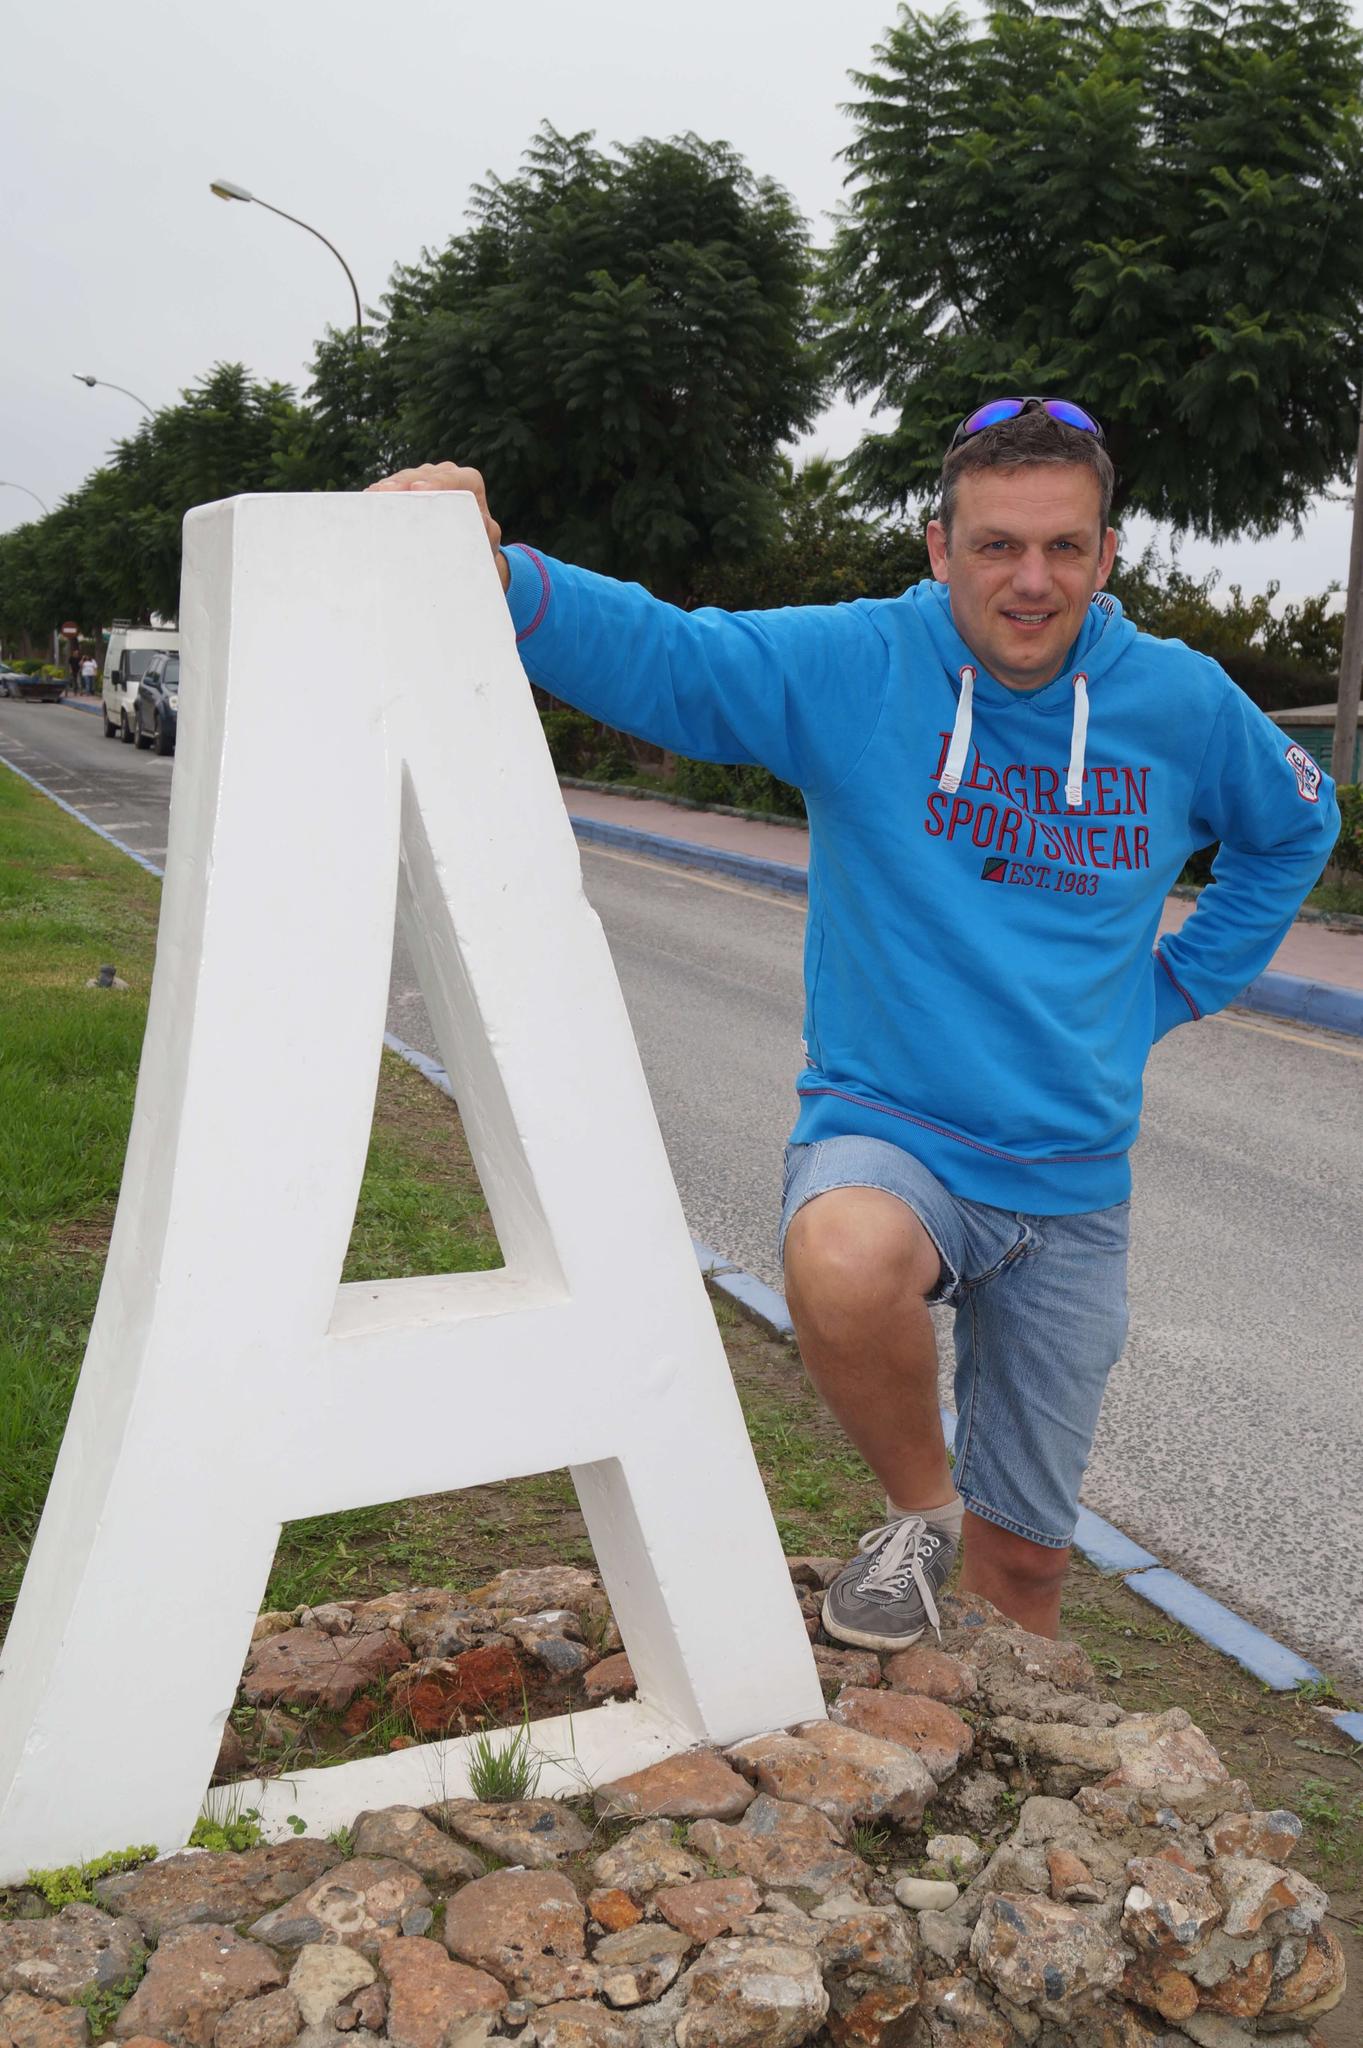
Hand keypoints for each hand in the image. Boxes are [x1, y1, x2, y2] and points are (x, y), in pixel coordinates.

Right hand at [366, 462, 508, 590]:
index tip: (419, 489)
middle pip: (423, 474)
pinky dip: (382, 493)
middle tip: (386, 492)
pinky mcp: (408, 487)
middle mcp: (447, 474)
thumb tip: (483, 521)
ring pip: (405, 477)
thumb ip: (488, 530)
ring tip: (373, 496)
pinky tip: (369, 499)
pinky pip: (393, 486)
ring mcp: (425, 478)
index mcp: (469, 481)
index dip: (436, 482)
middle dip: (404, 483)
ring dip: (388, 487)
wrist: (466, 550)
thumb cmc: (478, 544)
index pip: (453, 477)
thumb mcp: (486, 540)